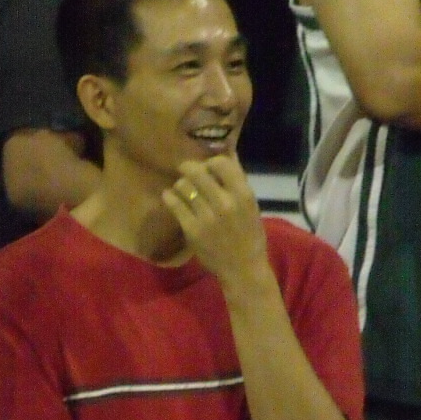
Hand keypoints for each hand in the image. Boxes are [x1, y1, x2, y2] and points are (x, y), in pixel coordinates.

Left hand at [161, 156, 268, 290]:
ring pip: (182, 185)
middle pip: (196, 171)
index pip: (221, 163)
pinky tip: (172, 198)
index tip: (207, 168)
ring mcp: (207, 217)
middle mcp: (225, 203)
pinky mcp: (192, 229)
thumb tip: (228, 150)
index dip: (210, 162)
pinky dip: (170, 197)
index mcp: (243, 195)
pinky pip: (173, 203)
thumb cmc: (249, 235)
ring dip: (180, 185)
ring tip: (182, 190)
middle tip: (187, 173)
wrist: (243, 269)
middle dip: (188, 169)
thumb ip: (238, 180)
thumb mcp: (251, 206)